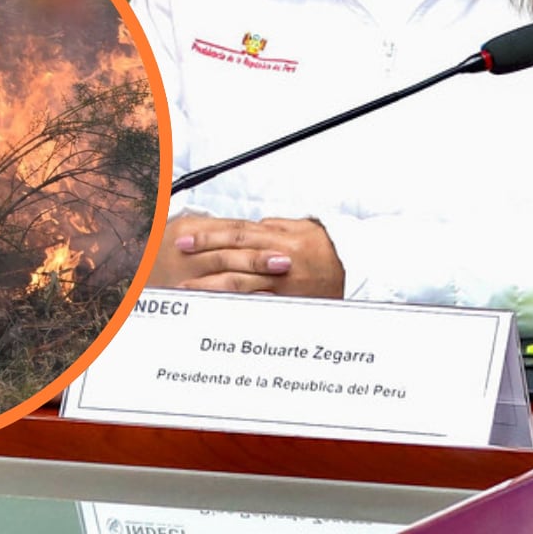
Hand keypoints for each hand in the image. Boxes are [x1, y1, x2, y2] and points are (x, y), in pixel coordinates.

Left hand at [148, 215, 344, 297]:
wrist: (355, 268)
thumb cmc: (326, 246)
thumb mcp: (299, 228)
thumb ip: (270, 227)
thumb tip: (248, 226)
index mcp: (279, 238)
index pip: (236, 234)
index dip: (208, 235)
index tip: (184, 239)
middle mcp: (278, 259)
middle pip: (234, 256)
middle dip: (204, 257)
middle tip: (177, 258)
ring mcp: (282, 284)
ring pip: (241, 283)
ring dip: (212, 285)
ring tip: (187, 289)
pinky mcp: (286, 302)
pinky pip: (257, 303)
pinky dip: (235, 304)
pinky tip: (215, 307)